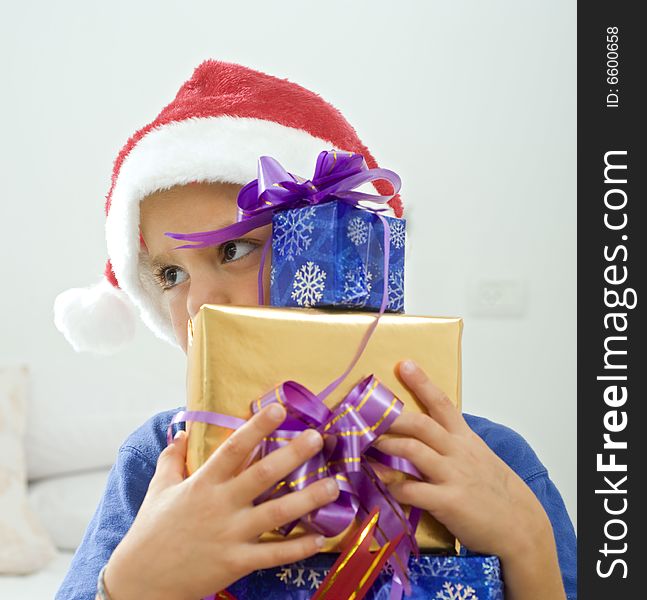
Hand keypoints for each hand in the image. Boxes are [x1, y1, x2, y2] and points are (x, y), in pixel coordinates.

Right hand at [104, 404, 338, 599]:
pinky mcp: (236, 563)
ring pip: (276, 514)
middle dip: (292, 455)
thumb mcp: (159, 489)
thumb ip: (172, 459)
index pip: (233, 448)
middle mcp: (220, 505)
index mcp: (203, 483)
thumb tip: (180, 432)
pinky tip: (322, 537)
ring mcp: (230, 535)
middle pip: (262, 475)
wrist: (141, 580)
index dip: (256, 427)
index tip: (279, 408)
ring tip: (334, 485)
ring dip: (308, 499)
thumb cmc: (152, 530)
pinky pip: (274, 555)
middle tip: (317, 438)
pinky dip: (299, 547)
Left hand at [375, 360, 565, 599]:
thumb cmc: (495, 492)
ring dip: (385, 446)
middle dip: (392, 416)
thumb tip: (424, 437)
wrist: (520, 527)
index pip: (443, 404)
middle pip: (421, 424)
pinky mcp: (449, 501)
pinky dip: (393, 486)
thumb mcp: (478, 458)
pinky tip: (379, 482)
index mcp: (465, 439)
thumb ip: (453, 445)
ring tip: (364, 444)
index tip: (404, 364)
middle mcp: (458, 451)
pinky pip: (413, 490)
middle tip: (366, 413)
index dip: (422, 383)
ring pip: (413, 451)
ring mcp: (453, 475)